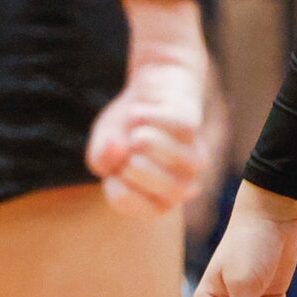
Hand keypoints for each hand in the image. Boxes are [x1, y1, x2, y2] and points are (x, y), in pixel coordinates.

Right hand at [86, 0, 210, 216]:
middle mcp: (183, 182)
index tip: (111, 174)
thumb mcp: (104, 145)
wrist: (149, 86)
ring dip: (149, 143)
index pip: (143, 210)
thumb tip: (116, 153)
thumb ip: (102, 158)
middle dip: (137, 170)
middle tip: (127, 151)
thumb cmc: (125, 126)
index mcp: (158, 198)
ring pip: (181, 162)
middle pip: (168, 194)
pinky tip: (138, 112)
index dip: (120, 192)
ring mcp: (193, 153)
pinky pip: (177, 127)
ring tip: (136, 132)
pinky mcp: (194, 125)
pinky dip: (150, 117)